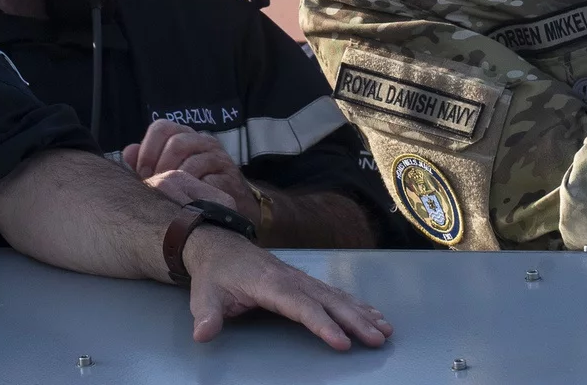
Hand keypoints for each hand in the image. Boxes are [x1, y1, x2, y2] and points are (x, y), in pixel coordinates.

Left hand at [124, 120, 256, 214]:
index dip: (147, 149)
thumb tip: (127, 151)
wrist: (226, 208)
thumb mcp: (167, 172)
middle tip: (155, 188)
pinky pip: (208, 182)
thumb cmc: (192, 187)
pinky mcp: (230, 177)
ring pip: (192, 162)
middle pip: (176, 143)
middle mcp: (203, 141)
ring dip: (176, 183)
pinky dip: (195, 194)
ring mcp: (219, 158)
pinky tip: (189, 204)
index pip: (161, 127)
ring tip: (170, 197)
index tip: (141, 173)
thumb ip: (146, 162)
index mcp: (185, 135)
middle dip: (160, 168)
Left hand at [179, 225, 390, 349]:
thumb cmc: (214, 273)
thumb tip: (203, 333)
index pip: (301, 307)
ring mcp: (301, 278)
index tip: (341, 342)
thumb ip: (207, 315)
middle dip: (355, 321)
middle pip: (328, 301)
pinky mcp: (305, 281)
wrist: (220, 244)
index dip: (322, 324)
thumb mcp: (204, 294)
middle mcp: (291, 279)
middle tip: (377, 338)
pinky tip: (372, 315)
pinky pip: (334, 293)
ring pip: (337, 296)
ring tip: (384, 330)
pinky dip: (356, 304)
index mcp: (270, 284)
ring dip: (362, 313)